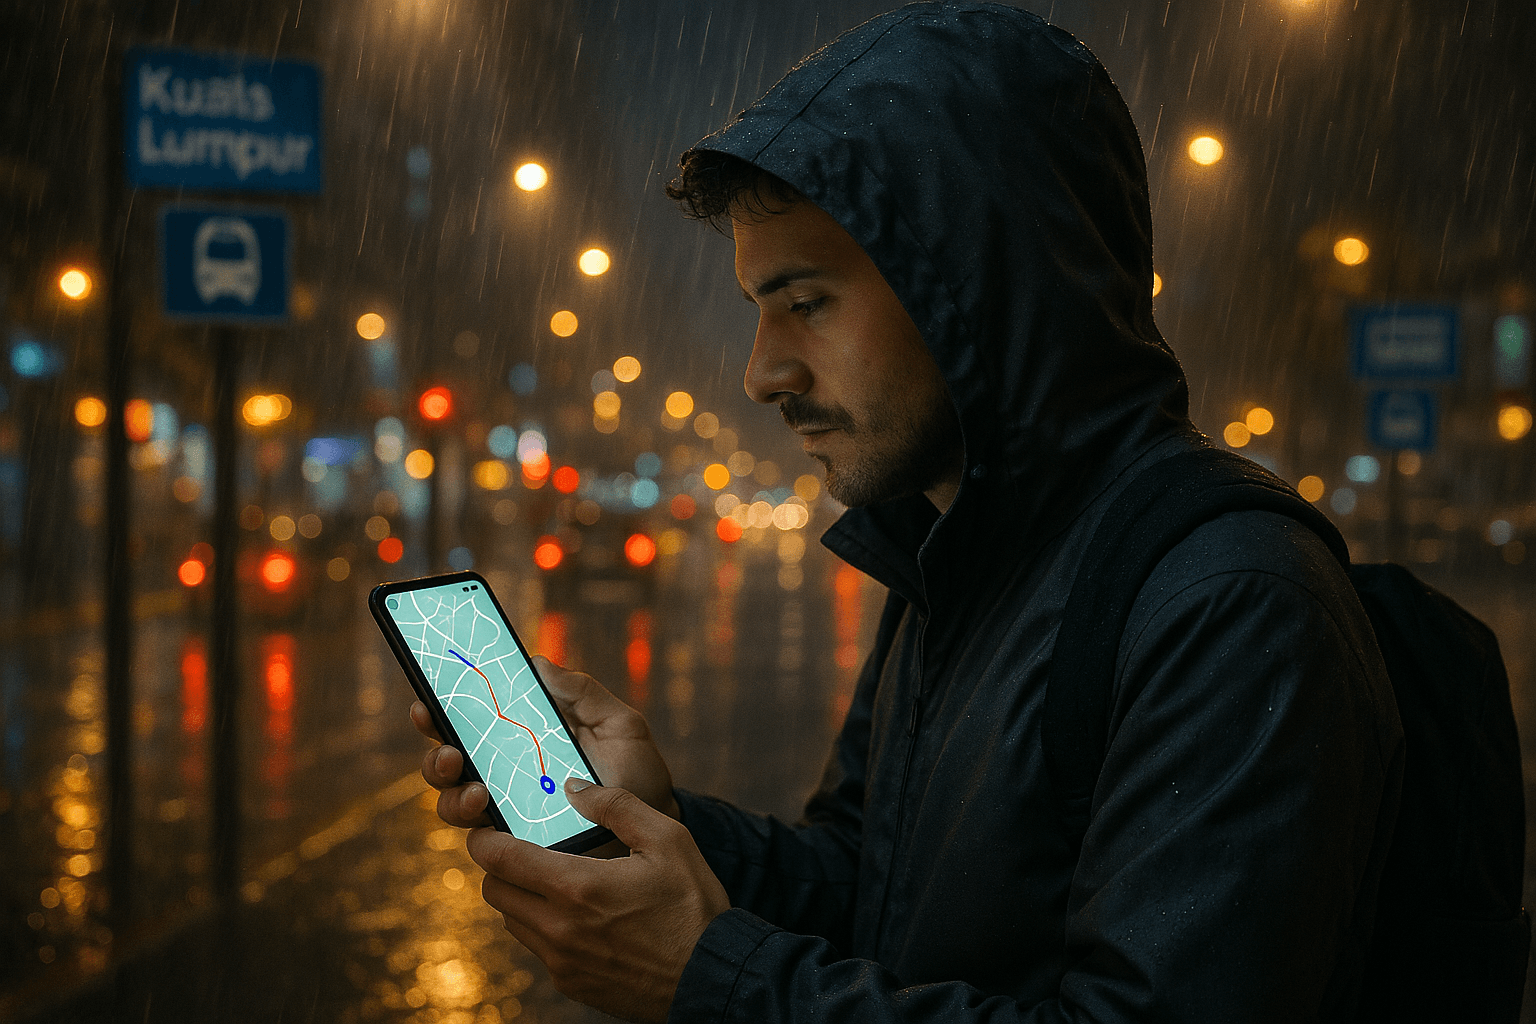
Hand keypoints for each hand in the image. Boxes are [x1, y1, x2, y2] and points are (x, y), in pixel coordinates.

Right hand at [412, 655, 679, 830]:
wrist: (655, 829)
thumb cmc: (636, 772)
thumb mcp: (618, 724)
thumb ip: (583, 693)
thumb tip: (537, 663)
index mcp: (523, 736)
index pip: (471, 720)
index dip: (440, 707)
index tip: (429, 698)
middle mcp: (505, 772)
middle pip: (446, 760)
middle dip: (435, 754)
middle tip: (450, 750)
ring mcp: (507, 809)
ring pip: (451, 800)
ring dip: (451, 792)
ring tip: (476, 789)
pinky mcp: (515, 844)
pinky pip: (477, 837)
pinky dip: (474, 823)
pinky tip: (488, 811)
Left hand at [468, 778, 729, 1022]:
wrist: (712, 977)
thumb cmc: (693, 905)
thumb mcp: (667, 839)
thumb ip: (616, 806)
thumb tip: (573, 789)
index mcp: (577, 886)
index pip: (500, 859)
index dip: (484, 839)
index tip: (487, 827)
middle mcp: (558, 928)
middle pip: (494, 892)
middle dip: (500, 867)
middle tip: (522, 849)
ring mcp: (562, 961)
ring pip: (512, 921)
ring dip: (520, 897)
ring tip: (553, 880)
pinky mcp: (571, 983)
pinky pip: (537, 948)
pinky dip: (543, 926)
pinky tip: (578, 914)